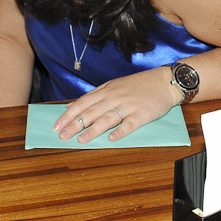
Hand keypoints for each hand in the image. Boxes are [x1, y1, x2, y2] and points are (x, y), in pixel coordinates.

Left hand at [54, 67, 181, 142]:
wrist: (164, 81)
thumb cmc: (137, 85)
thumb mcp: (113, 86)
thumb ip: (93, 96)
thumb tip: (71, 105)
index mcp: (106, 91)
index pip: (83, 103)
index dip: (68, 114)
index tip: (56, 125)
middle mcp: (115, 97)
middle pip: (92, 112)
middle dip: (75, 124)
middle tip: (62, 135)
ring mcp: (129, 106)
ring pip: (108, 118)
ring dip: (94, 129)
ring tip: (81, 139)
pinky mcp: (142, 114)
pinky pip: (130, 124)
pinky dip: (121, 131)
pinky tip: (112, 138)